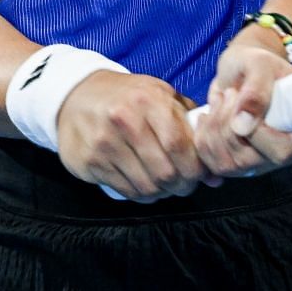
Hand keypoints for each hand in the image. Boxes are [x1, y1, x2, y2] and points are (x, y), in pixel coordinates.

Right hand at [56, 71, 215, 202]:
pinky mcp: (90, 162)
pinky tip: (144, 184)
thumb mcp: (161, 96)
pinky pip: (127, 191)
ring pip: (147, 186)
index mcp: (149, 100)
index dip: (196, 168)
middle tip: (184, 184)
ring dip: (162, 192)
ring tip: (164, 184)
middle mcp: (125, 120)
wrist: (76, 95)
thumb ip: (191, 128)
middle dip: (182, 185)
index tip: (200, 174)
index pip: (181, 146)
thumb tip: (215, 175)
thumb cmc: (128, 97)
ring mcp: (104, 143)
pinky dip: (142, 194)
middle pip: (166, 172)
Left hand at [194, 26, 291, 179]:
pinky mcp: (244, 166)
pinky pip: (214, 166)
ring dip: (213, 129)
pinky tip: (210, 118)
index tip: (239, 99)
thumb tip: (243, 126)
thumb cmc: (257, 64)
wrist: (242, 70)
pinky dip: (204, 139)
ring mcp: (268, 162)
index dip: (255, 133)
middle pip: (250, 161)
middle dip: (226, 125)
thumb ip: (256, 90)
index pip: (283, 150)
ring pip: (229, 165)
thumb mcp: (259, 64)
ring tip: (222, 102)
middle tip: (229, 94)